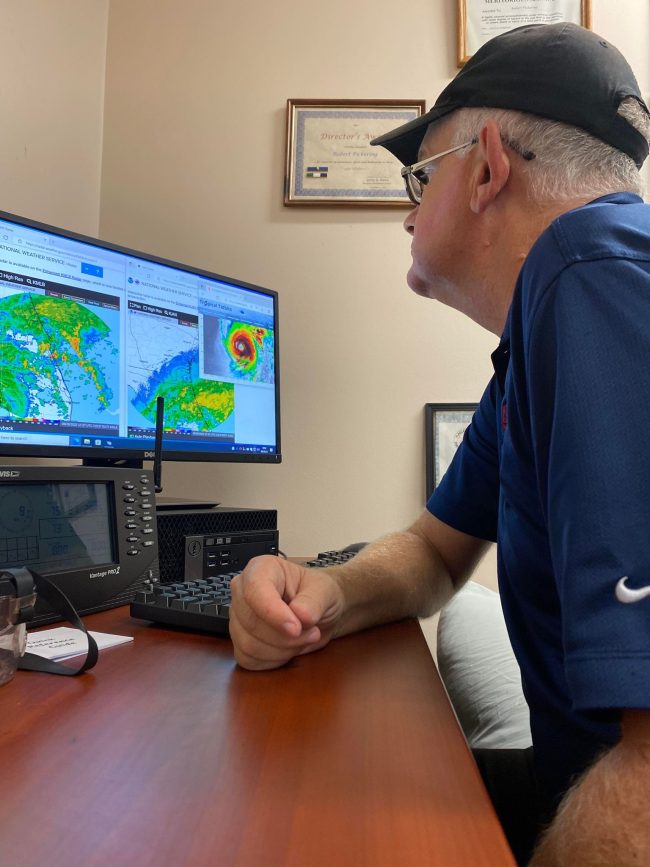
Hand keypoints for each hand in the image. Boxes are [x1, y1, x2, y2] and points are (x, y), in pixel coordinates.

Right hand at [229, 555, 344, 669]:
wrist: (318, 613)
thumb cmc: (318, 594)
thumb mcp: (325, 591)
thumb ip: (313, 601)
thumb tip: (300, 615)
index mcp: (261, 569)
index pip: (254, 591)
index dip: (272, 612)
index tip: (296, 628)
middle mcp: (243, 591)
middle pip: (251, 622)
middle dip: (285, 636)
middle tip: (312, 632)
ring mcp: (238, 618)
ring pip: (249, 645)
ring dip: (282, 650)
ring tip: (303, 638)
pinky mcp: (240, 642)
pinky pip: (248, 660)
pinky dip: (273, 660)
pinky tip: (288, 649)